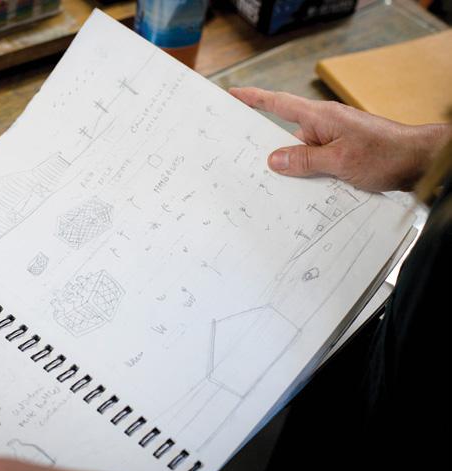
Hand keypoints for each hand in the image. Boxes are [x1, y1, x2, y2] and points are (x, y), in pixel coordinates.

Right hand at [229, 87, 451, 191]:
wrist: (419, 162)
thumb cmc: (385, 154)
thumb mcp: (339, 161)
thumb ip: (304, 160)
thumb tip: (274, 160)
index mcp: (320, 118)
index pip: (279, 104)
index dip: (254, 99)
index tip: (233, 95)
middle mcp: (324, 127)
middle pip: (287, 137)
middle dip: (271, 152)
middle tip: (247, 166)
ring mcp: (333, 142)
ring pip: (302, 157)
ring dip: (295, 172)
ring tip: (282, 190)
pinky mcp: (341, 157)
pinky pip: (316, 165)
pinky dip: (310, 177)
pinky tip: (306, 194)